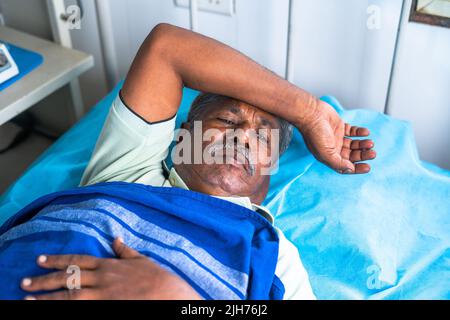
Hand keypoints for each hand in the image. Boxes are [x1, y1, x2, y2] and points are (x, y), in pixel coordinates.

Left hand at [21, 238, 201, 299]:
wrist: (169, 293)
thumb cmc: (157, 277)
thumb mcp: (141, 260)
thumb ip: (125, 250)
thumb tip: (115, 238)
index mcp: (108, 264)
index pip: (77, 260)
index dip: (57, 260)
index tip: (41, 260)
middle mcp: (102, 278)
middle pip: (68, 278)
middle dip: (44, 279)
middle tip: (24, 282)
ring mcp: (103, 295)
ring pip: (69, 295)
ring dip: (47, 296)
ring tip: (28, 298)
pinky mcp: (107, 307)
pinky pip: (80, 308)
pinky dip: (65, 308)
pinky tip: (53, 308)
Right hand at [298, 100, 375, 173]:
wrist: (311, 114)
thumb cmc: (314, 133)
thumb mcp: (325, 153)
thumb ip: (338, 163)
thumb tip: (350, 169)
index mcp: (329, 157)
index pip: (345, 166)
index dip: (357, 168)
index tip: (367, 167)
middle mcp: (333, 149)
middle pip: (352, 156)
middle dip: (363, 155)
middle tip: (372, 153)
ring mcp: (337, 138)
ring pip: (354, 144)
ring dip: (363, 144)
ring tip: (370, 143)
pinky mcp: (340, 127)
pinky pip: (353, 132)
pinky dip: (360, 133)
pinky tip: (365, 133)